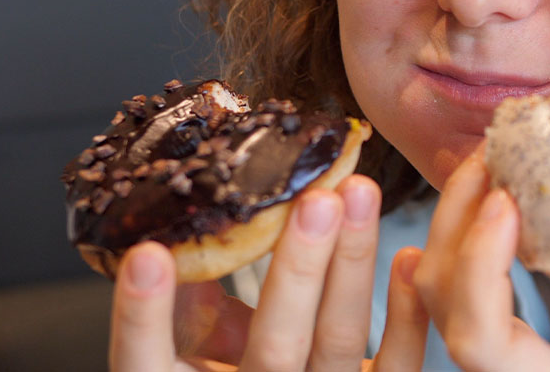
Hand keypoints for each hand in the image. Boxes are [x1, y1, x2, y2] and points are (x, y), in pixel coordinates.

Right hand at [108, 175, 428, 371]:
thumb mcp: (193, 352)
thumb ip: (189, 308)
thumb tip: (181, 230)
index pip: (149, 364)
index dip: (144, 316)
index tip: (147, 254)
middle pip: (274, 351)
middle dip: (298, 273)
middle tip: (316, 201)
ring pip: (338, 344)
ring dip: (353, 266)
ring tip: (359, 195)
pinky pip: (396, 367)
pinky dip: (406, 316)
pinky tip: (405, 258)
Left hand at [414, 147, 549, 371]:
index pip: (476, 341)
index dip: (477, 266)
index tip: (507, 202)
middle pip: (441, 304)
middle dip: (454, 221)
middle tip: (496, 156)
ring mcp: (502, 369)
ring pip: (438, 299)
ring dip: (451, 227)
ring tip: (492, 167)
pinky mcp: (507, 356)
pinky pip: (459, 300)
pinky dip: (459, 249)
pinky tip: (486, 208)